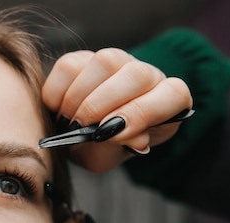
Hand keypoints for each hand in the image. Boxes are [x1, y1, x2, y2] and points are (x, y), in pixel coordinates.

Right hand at [42, 48, 192, 171]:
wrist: (82, 136)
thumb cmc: (104, 147)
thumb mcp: (111, 157)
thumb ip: (117, 147)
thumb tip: (120, 133)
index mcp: (167, 101)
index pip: (172, 94)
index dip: (143, 113)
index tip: (114, 133)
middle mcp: (146, 75)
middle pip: (136, 75)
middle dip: (102, 103)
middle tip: (80, 127)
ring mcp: (116, 62)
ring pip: (104, 62)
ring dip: (78, 97)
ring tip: (69, 121)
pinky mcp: (83, 58)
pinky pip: (70, 66)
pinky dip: (57, 92)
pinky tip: (58, 109)